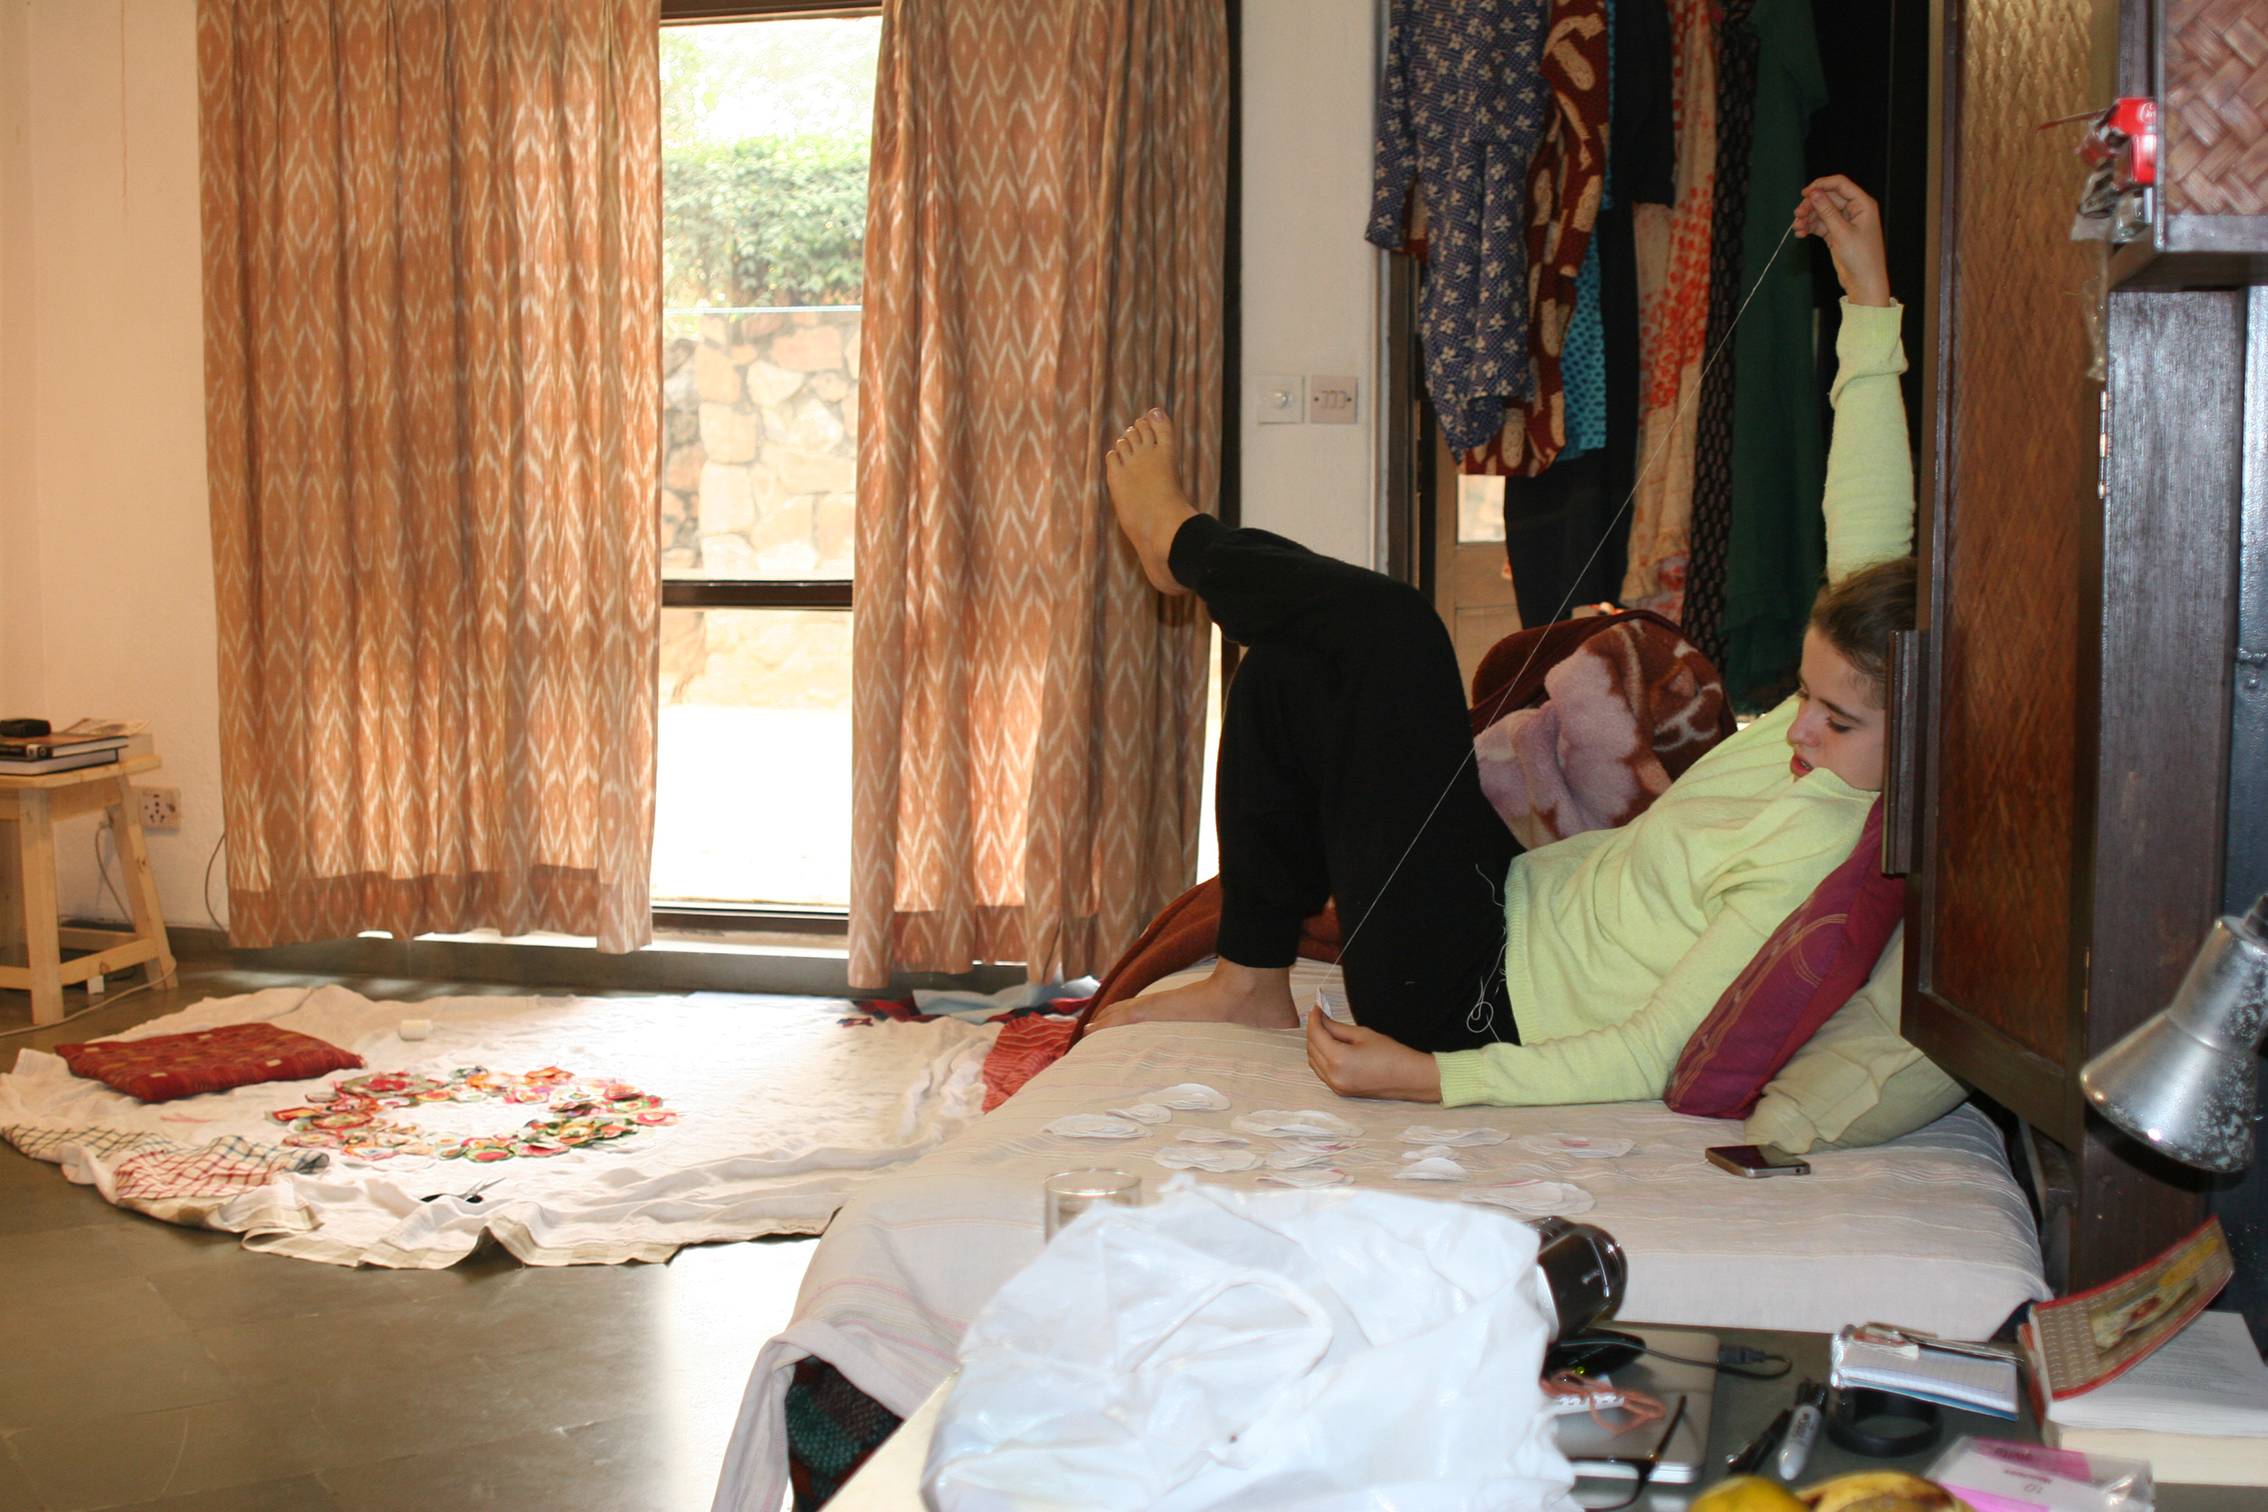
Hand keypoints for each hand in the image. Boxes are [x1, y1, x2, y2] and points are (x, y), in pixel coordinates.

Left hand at [1306, 1009, 1442, 1102]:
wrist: (1409, 1079)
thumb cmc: (1391, 1054)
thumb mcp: (1363, 1035)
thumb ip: (1337, 1027)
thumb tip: (1322, 1019)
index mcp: (1338, 1059)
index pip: (1316, 1035)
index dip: (1314, 1019)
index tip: (1316, 1008)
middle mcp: (1333, 1076)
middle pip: (1312, 1049)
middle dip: (1314, 1031)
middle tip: (1321, 1017)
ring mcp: (1336, 1086)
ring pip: (1314, 1062)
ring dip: (1316, 1046)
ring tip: (1326, 1031)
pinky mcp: (1341, 1092)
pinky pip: (1322, 1073)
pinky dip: (1321, 1060)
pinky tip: (1330, 1048)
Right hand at [1794, 174, 1892, 307]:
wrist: (1864, 282)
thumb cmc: (1861, 258)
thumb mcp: (1841, 232)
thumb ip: (1827, 211)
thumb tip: (1814, 193)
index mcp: (1862, 204)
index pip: (1840, 184)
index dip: (1821, 185)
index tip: (1805, 193)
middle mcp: (1854, 210)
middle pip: (1828, 198)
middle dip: (1811, 205)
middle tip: (1797, 214)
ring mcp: (1845, 222)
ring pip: (1822, 212)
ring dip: (1808, 218)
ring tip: (1797, 227)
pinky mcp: (1837, 234)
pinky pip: (1821, 224)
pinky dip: (1810, 227)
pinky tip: (1801, 233)